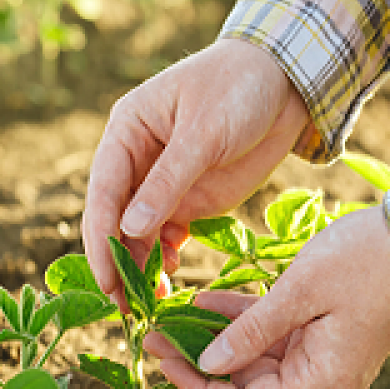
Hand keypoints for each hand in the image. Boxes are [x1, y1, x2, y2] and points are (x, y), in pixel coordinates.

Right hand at [83, 38, 309, 293]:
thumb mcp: (205, 132)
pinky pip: (166, 236)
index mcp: (127, 131)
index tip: (107, 277)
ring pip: (138, 233)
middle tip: (123, 306)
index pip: (103, 190)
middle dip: (117, 261)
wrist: (289, 82)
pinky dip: (165, 259)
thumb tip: (128, 229)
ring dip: (140, 266)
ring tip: (149, 303)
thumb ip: (168, 181)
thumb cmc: (240, 88)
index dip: (101, 237)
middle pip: (115, 218)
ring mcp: (162, 183)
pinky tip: (171, 278)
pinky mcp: (189, 199)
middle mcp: (136, 160)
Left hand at [145, 206, 389, 388]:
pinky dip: (242, 322)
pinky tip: (204, 303)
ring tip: (170, 318)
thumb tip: (207, 364)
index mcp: (323, 382)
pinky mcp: (324, 336)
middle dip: (199, 362)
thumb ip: (251, 331)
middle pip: (248, 387)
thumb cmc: (367, 260)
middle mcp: (324, 381)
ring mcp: (324, 359)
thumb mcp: (300, 291)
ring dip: (216, 340)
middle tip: (153, 335)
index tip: (162, 363)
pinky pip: (273, 337)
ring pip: (256, 360)